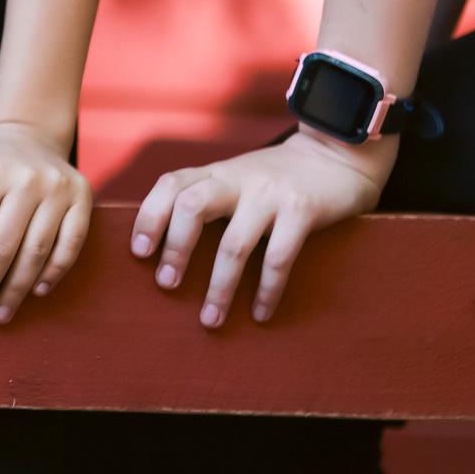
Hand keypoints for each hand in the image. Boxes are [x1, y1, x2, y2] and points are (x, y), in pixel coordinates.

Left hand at [0, 122, 92, 324]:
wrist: (28, 140)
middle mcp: (28, 179)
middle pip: (3, 247)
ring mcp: (59, 190)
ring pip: (37, 251)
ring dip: (17, 289)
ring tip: (0, 313)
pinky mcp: (83, 199)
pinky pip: (71, 245)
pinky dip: (54, 273)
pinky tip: (35, 293)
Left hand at [131, 130, 390, 326]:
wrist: (335, 155)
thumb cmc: (275, 178)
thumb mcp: (235, 177)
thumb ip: (206, 197)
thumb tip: (165, 244)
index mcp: (215, 172)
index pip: (170, 185)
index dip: (149, 217)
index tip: (138, 252)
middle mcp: (236, 179)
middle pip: (191, 206)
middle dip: (175, 249)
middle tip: (166, 285)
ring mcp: (269, 194)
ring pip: (233, 243)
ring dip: (219, 286)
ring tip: (210, 318)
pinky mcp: (302, 210)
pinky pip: (278, 257)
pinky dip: (267, 290)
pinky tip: (260, 313)